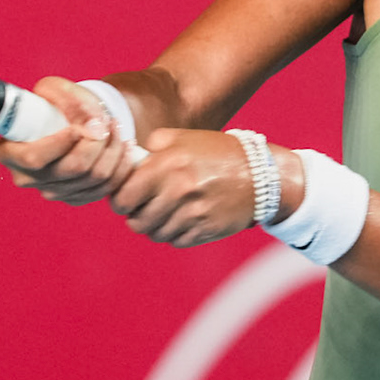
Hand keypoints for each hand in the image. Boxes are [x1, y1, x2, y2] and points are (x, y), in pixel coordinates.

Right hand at [0, 77, 137, 203]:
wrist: (70, 121)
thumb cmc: (56, 104)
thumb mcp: (55, 90)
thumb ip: (67, 99)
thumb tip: (90, 123)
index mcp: (9, 152)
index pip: (35, 158)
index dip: (61, 143)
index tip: (79, 126)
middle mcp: (28, 178)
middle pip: (72, 169)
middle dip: (97, 142)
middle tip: (105, 122)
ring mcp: (53, 191)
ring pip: (94, 178)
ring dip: (113, 150)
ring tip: (115, 127)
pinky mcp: (76, 198)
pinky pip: (107, 188)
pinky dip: (121, 166)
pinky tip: (123, 146)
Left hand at [110, 128, 255, 246]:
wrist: (259, 173)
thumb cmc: (215, 153)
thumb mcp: (181, 138)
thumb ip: (150, 148)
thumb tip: (126, 162)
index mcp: (167, 164)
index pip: (124, 197)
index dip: (119, 201)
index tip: (125, 199)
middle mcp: (179, 190)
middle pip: (137, 222)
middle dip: (136, 217)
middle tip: (142, 210)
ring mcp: (193, 212)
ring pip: (156, 235)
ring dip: (155, 227)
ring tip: (164, 214)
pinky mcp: (206, 229)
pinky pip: (176, 241)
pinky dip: (175, 234)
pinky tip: (182, 220)